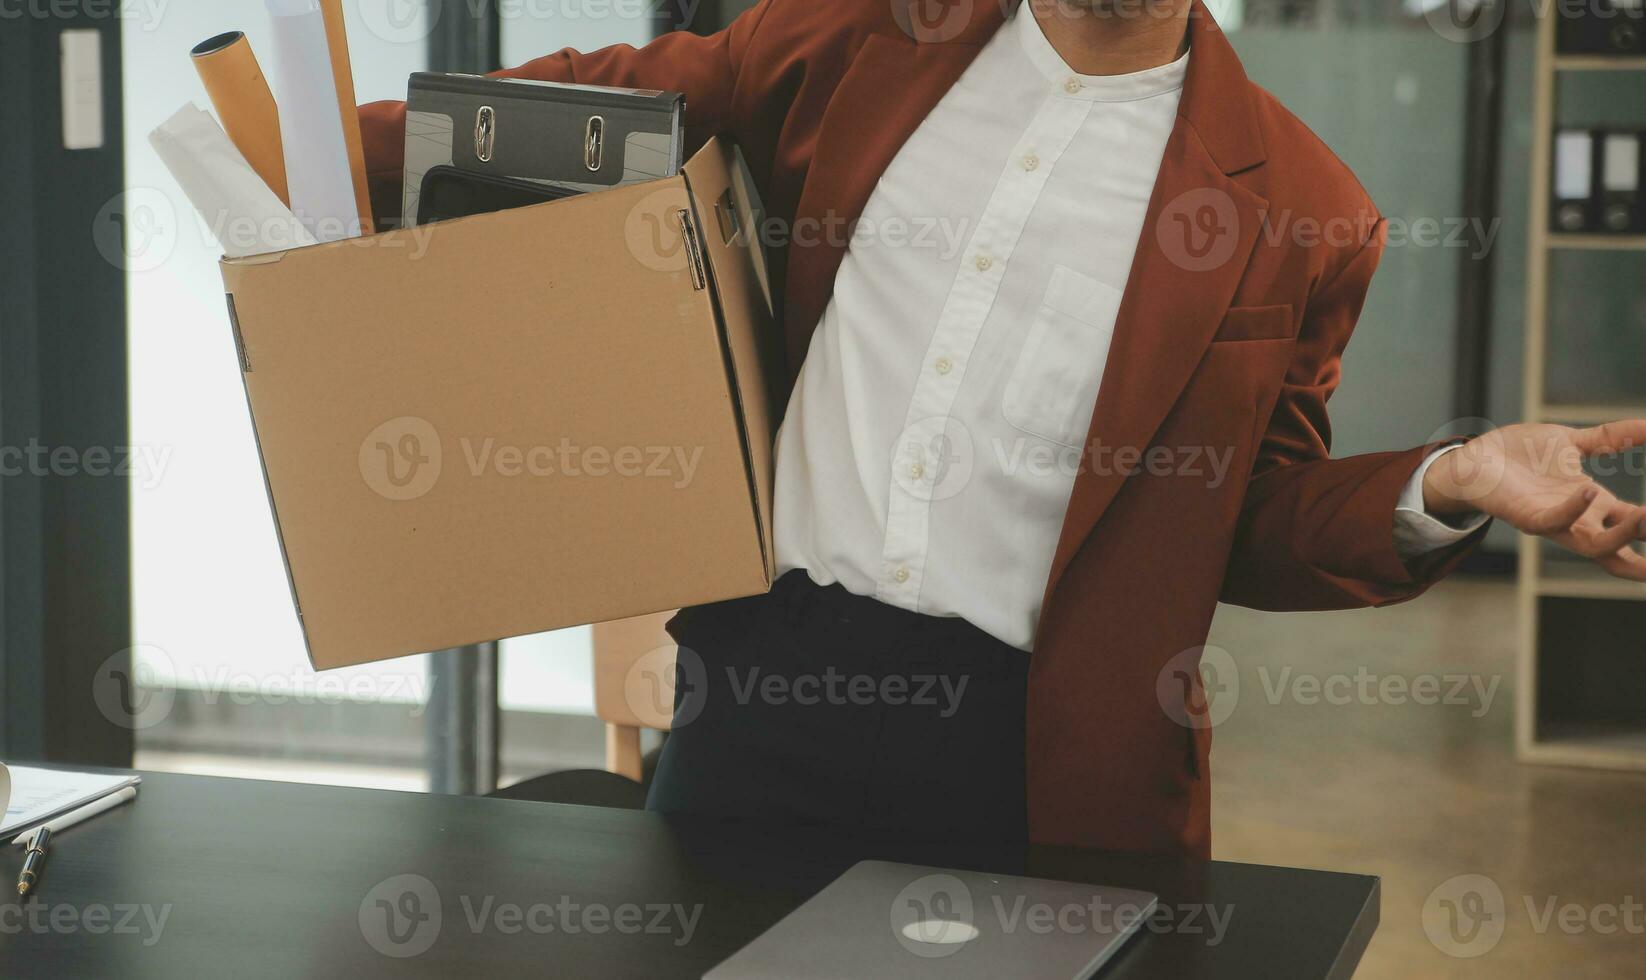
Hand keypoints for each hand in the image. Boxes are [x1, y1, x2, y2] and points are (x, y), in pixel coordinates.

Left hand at [1423, 421, 1645, 580]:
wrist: (1472, 458)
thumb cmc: (1519, 455)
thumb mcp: (1572, 442)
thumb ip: (1611, 438)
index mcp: (1593, 504)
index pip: (1636, 524)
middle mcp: (1578, 519)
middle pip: (1622, 546)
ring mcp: (1553, 521)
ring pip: (1595, 544)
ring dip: (1623, 533)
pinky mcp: (1526, 517)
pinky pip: (1555, 521)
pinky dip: (1575, 509)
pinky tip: (1591, 489)